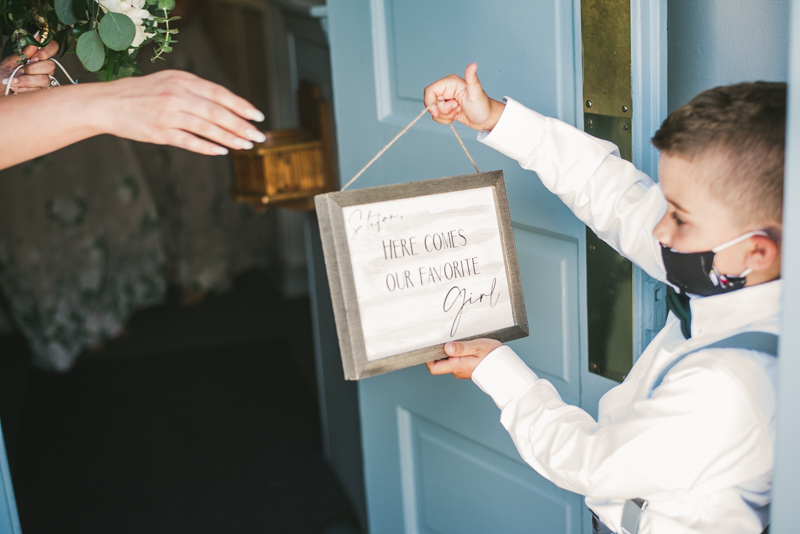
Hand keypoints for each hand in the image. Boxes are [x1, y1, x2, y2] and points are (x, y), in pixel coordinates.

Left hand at [0, 41, 58, 92]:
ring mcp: (44, 79)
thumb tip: (36, 37)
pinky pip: (38, 89)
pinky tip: (16, 86)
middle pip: (51, 65)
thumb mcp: (11, 60)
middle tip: (21, 69)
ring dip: (26, 80)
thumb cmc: (3, 74)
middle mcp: (43, 67)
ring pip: (44, 79)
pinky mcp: (41, 91)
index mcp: (37, 56)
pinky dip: (24, 88)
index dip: (47, 51)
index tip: (35, 55)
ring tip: (14, 80)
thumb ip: (25, 52)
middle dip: (33, 68)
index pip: (52, 47)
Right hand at [96, 70, 266, 155]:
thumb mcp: (169, 82)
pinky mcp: (160, 132)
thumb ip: (195, 90)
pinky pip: (189, 141)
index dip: (241, 105)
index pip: (219, 93)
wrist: (107, 103)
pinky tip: (222, 151)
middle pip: (217, 111)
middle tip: (259, 136)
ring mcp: (168, 114)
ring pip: (207, 127)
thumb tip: (227, 105)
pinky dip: (207, 147)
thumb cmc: (143, 93)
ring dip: (229, 138)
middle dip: (241, 125)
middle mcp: (177, 95)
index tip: (258, 116)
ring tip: (246, 145)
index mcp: (182, 80)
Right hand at [423, 63, 504, 130]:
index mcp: (450, 83)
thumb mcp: (476, 93)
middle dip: (442, 111)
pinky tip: (456, 115)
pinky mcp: (447, 108)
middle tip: (457, 108)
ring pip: (434, 110)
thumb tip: (473, 65)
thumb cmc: (483, 106)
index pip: (430, 90)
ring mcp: (446, 99)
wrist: (487, 118)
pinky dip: (445, 119)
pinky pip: (438, 116)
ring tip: (458, 111)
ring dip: (445, 116)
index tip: (437, 113)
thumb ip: (472, 78)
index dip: (430, 102)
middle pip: (431, 102)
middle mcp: (446, 89)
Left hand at [425, 338, 501, 379]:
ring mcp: (462, 371)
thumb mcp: (477, 347)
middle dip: (440, 351)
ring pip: (449, 361)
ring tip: (458, 341)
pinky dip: (458, 353)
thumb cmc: (494, 357)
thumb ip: (461, 347)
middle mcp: (457, 370)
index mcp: (457, 366)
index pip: (434, 368)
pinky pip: (457, 361)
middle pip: (440, 363)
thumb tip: (446, 347)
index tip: (429, 347)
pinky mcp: (467, 368)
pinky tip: (465, 345)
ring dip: (450, 351)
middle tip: (444, 339)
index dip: (428, 359)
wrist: (507, 369)